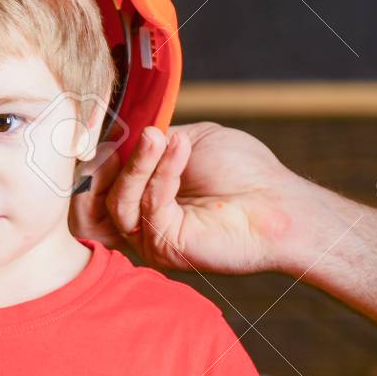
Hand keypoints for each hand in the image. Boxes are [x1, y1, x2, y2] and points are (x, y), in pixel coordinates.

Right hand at [70, 122, 318, 275]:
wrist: (279, 203)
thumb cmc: (243, 171)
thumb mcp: (187, 140)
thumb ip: (148, 142)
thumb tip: (116, 135)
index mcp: (143, 195)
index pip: (100, 181)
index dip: (99, 156)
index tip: (109, 128)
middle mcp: (140, 220)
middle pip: (96, 195)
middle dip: (108, 162)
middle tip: (129, 136)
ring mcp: (148, 236)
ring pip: (118, 200)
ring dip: (137, 163)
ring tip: (157, 138)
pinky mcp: (163, 247)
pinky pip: (147, 206)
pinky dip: (161, 172)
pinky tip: (178, 150)